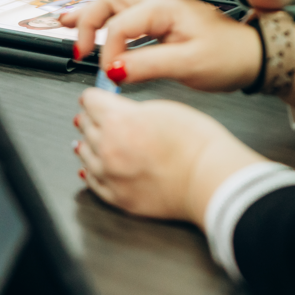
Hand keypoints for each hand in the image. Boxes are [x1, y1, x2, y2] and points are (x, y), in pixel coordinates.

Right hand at [58, 0, 260, 91]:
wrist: (254, 54)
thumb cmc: (229, 57)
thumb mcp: (188, 65)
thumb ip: (147, 65)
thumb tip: (112, 71)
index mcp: (165, 7)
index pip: (119, 24)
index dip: (107, 50)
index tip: (106, 74)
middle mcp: (160, 1)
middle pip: (109, 0)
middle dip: (87, 21)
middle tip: (77, 49)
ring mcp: (160, 8)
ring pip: (115, 2)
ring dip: (90, 15)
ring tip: (65, 24)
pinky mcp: (161, 19)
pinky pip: (126, 13)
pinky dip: (104, 20)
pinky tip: (91, 28)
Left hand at [73, 89, 265, 225]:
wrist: (209, 179)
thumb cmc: (197, 144)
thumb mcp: (165, 107)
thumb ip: (135, 109)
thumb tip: (120, 111)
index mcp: (119, 120)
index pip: (90, 101)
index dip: (94, 96)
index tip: (94, 97)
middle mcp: (109, 147)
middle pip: (85, 126)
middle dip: (91, 118)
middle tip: (93, 115)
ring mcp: (111, 175)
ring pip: (85, 153)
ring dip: (87, 143)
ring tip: (88, 139)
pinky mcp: (118, 198)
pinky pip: (92, 182)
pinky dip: (90, 171)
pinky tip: (90, 167)